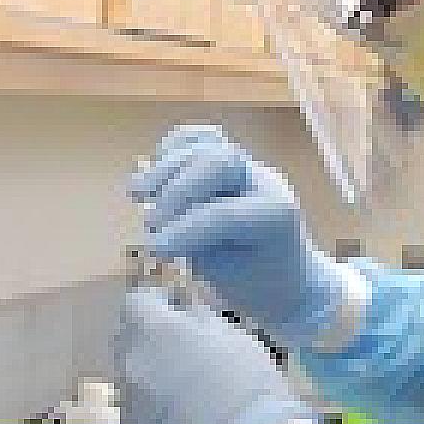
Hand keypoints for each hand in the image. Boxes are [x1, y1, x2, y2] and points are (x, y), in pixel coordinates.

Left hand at [115, 289, 312, 423]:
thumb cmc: (245, 382)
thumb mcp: (230, 335)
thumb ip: (198, 318)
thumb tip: (187, 311)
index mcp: (149, 328)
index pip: (137, 302)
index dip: (157, 302)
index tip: (176, 306)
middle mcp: (128, 362)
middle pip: (129, 340)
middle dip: (151, 338)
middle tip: (182, 347)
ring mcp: (127, 402)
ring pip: (133, 378)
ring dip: (152, 375)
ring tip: (187, 388)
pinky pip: (139, 411)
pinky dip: (154, 409)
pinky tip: (184, 419)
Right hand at [130, 125, 353, 343]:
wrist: (285, 277)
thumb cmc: (257, 285)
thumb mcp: (228, 279)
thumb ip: (198, 246)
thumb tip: (159, 222)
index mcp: (275, 216)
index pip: (225, 213)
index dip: (184, 230)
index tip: (154, 250)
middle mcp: (266, 182)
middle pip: (218, 163)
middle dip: (176, 191)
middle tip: (151, 224)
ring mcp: (248, 167)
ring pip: (207, 146)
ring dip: (165, 168)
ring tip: (139, 195)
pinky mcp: (230, 162)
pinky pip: (203, 138)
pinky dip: (174, 148)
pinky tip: (153, 170)